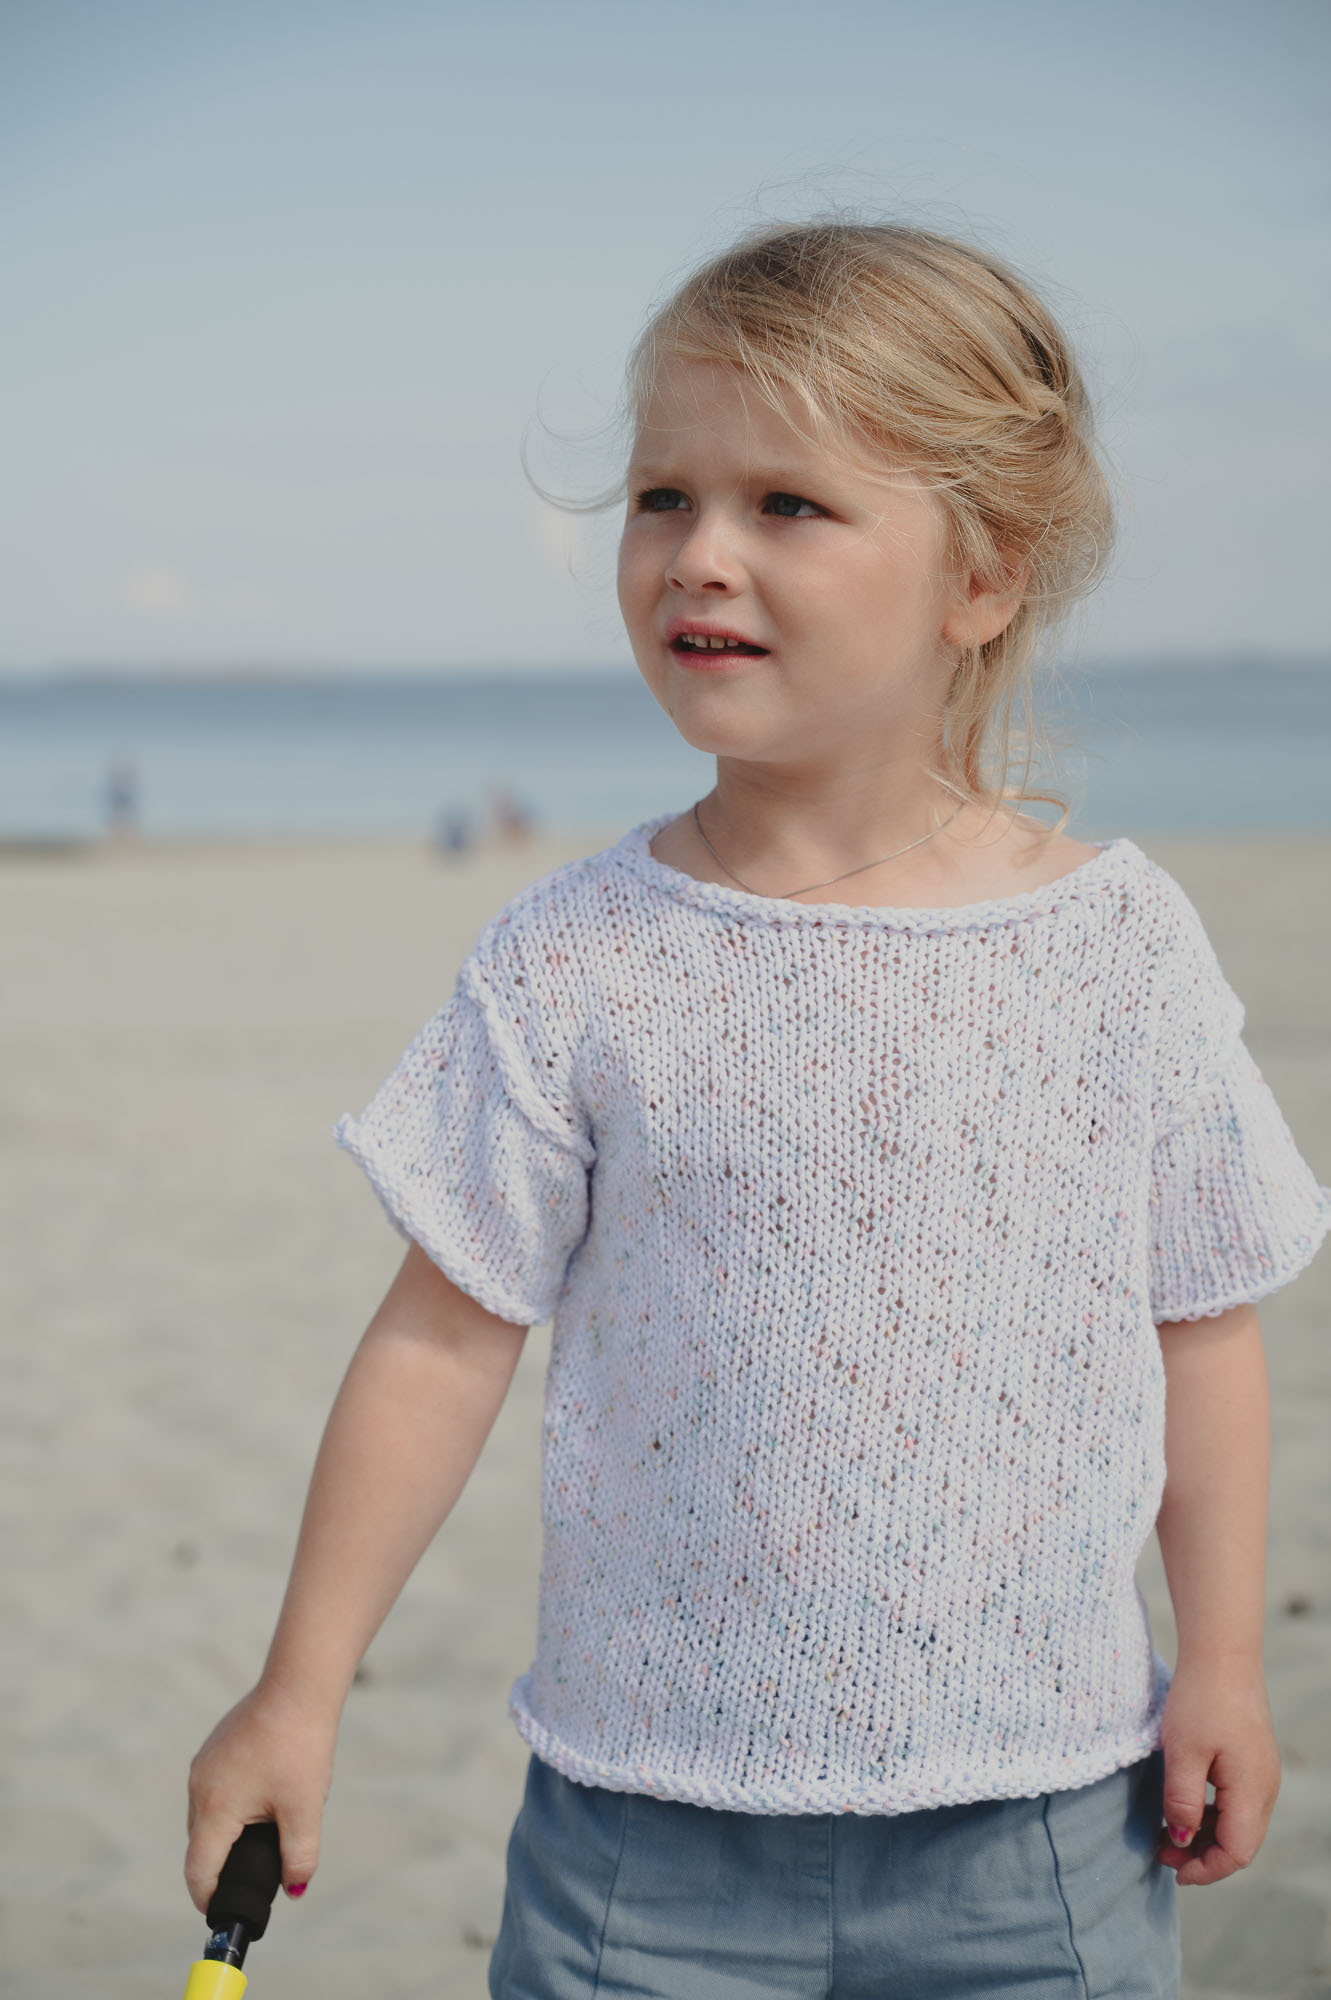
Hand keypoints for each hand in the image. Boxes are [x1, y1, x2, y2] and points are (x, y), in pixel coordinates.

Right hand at [185, 1679, 338, 1912]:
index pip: (198, 1870)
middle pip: (200, 1845)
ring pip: (206, 1816)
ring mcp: (204, 1764)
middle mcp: (199, 1786)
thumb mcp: (305, 1808)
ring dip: (226, 1833)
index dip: (209, 1898)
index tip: (223, 1910)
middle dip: (222, 1865)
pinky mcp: (214, 1748)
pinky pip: (214, 1790)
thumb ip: (299, 1856)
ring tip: (262, 1834)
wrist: (298, 1686)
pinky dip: (231, 1806)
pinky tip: (260, 1799)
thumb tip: (295, 1888)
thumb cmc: (300, 1746)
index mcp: (216, 1807)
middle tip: (253, 1875)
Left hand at [1155, 1663, 1280, 1885]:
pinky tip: (1185, 1804)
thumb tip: (1180, 1837)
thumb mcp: (1182, 1752)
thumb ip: (1181, 1800)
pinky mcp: (1253, 1759)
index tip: (1170, 1867)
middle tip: (1161, 1850)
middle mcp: (1265, 1788)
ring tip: (1167, 1830)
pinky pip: (1237, 1802)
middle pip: (1240, 1843)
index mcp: (1252, 1791)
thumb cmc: (1201, 1698)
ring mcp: (1262, 1773)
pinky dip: (1212, 1813)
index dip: (1204, 1870)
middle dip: (1202, 1856)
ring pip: (1239, 1823)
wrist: (1222, 1651)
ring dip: (1206, 1834)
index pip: (1236, 1853)